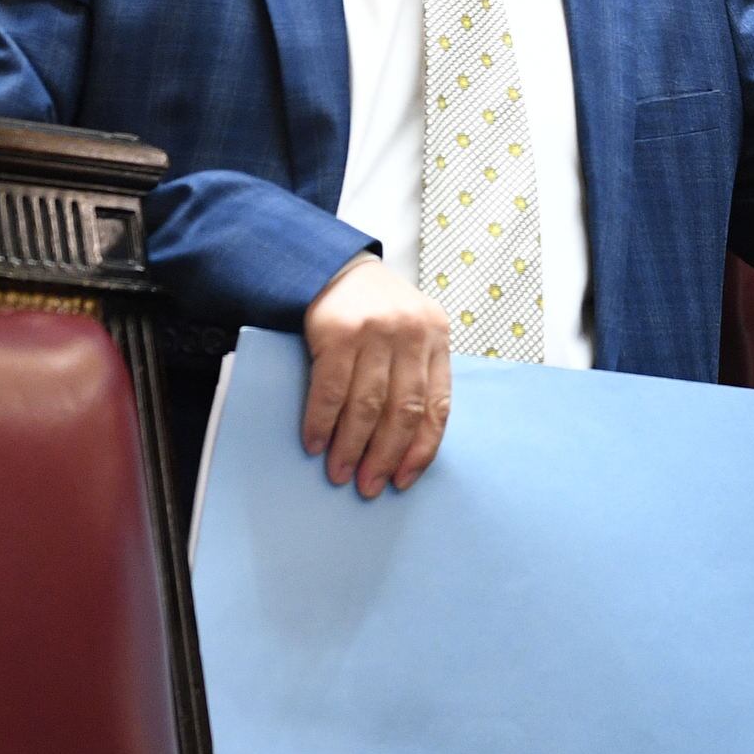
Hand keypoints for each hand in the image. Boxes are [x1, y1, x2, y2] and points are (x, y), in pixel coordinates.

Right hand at [301, 256, 452, 498]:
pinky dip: (322, 422)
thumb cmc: (376, 311)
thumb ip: (417, 375)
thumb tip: (407, 447)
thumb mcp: (411, 333)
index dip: (420, 450)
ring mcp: (375, 332)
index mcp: (436, 337)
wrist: (335, 267)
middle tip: (369, 486)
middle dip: (385, 456)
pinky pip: (330, 390)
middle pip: (402, 411)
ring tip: (340, 473)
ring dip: (352, 447)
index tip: (403, 480)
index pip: (437, 407)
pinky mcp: (338, 332)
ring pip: (367, 406)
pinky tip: (316, 443)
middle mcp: (410, 334)